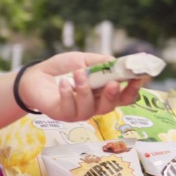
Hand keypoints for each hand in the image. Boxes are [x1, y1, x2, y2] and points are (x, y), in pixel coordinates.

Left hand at [17, 52, 146, 122]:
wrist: (35, 76)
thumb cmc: (62, 69)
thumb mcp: (84, 60)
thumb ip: (101, 63)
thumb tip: (119, 62)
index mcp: (103, 93)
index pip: (124, 96)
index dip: (134, 89)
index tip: (140, 77)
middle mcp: (94, 106)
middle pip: (110, 107)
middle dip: (114, 95)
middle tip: (113, 83)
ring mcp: (78, 112)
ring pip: (89, 109)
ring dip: (86, 91)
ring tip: (79, 74)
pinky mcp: (62, 115)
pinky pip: (69, 109)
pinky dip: (67, 94)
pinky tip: (63, 83)